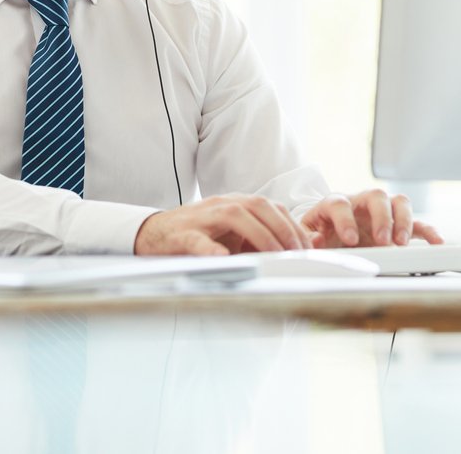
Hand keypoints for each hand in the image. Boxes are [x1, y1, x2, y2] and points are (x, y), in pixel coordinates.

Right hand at [134, 193, 314, 255]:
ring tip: (274, 255)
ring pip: (234, 216)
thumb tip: (300, 247)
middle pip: (258, 206)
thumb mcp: (232, 236)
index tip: (308, 248)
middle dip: (282, 229)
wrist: (153, 233)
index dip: (293, 225)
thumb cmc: (197, 235)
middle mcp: (222, 204)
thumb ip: (261, 238)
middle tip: (297, 254)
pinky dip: (211, 248)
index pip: (272, 207)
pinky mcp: (182, 234)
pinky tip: (223, 258)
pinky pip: (197, 240)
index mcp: (236, 203)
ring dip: (259, 235)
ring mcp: (202, 217)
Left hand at [300, 189, 443, 248]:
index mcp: (334, 203)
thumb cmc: (320, 233)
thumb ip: (310, 238)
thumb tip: (316, 240)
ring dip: (403, 221)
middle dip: (381, 218)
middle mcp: (360, 202)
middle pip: (375, 196)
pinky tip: (435, 241)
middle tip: (382, 240)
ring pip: (398, 202)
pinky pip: (416, 222)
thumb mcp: (308, 236)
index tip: (350, 240)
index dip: (345, 220)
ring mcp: (381, 211)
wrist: (330, 234)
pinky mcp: (396, 224)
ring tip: (401, 243)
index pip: (339, 203)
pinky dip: (427, 230)